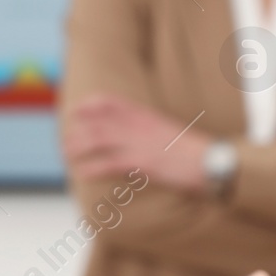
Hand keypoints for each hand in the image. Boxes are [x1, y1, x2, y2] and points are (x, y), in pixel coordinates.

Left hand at [63, 94, 209, 191]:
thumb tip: (131, 134)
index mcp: (145, 115)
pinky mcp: (142, 163)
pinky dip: (92, 168)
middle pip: (98, 123)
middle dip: (78, 131)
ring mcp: (139, 144)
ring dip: (79, 147)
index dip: (90, 105)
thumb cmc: (191, 151)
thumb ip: (147, 128)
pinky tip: (82, 173)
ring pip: (99, 140)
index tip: (76, 110)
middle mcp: (138, 126)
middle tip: (65, 141)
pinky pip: (109, 164)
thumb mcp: (167, 131)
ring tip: (68, 155)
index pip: (111, 102)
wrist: (210, 162)